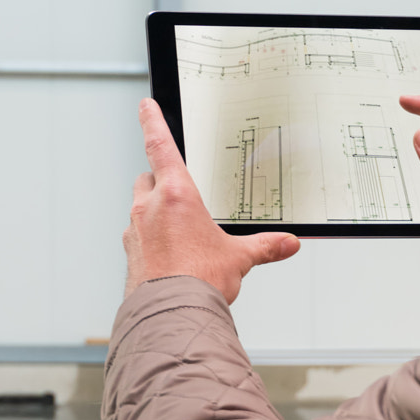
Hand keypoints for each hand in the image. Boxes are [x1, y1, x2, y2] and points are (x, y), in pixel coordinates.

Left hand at [123, 101, 299, 303]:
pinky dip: (151, 238)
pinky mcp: (131, 253)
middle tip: (179, 192)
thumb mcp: (239, 258)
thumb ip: (264, 246)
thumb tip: (288, 244)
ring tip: (179, 232)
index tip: (146, 107)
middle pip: (148, 177)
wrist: (172, 313)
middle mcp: (150, 207)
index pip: (160, 146)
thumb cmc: (199, 281)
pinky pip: (139, 235)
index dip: (152, 121)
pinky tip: (169, 255)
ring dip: (155, 211)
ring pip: (141, 206)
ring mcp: (136, 230)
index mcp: (176, 196)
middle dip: (161, 180)